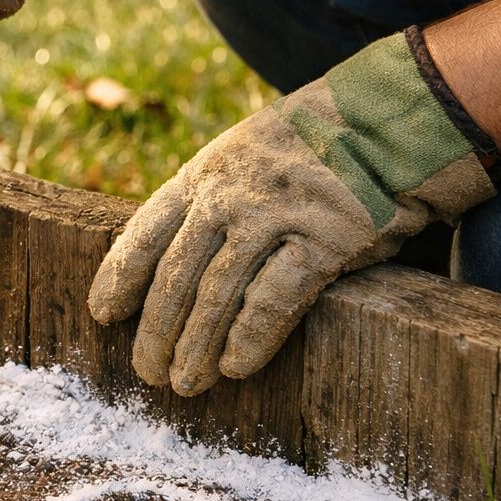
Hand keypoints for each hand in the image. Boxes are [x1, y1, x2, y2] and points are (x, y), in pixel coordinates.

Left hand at [88, 31, 496, 395]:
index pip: (145, 231)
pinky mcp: (323, 239)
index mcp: (205, 172)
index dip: (119, 276)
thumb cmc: (322, 145)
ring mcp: (274, 215)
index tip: (103, 314)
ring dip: (195, 345)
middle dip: (156, 329)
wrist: (398, 117)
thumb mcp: (249, 153)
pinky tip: (234, 367)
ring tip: (185, 384)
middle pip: (175, 274)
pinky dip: (249, 337)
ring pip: (216, 293)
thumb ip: (214, 196)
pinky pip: (273, 299)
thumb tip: (176, 254)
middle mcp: (229, 194)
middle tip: (147, 371)